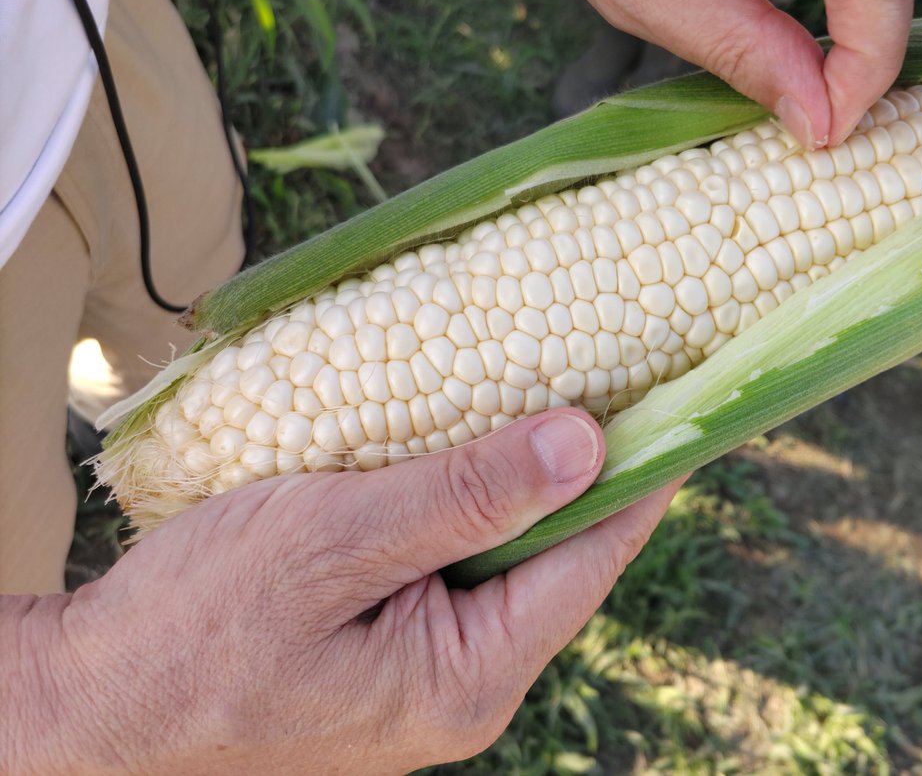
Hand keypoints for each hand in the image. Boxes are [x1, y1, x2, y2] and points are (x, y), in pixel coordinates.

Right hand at [4, 409, 683, 773]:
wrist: (88, 707)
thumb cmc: (191, 632)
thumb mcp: (331, 545)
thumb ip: (463, 496)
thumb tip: (588, 442)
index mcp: (472, 672)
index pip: (598, 552)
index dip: (649, 464)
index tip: (688, 384)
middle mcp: (468, 678)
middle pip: (560, 549)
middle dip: (583, 460)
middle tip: (615, 359)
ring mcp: (428, 665)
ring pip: (507, 549)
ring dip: (519, 472)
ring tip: (547, 381)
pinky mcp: (389, 643)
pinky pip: (452, 558)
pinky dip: (463, 495)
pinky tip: (458, 439)